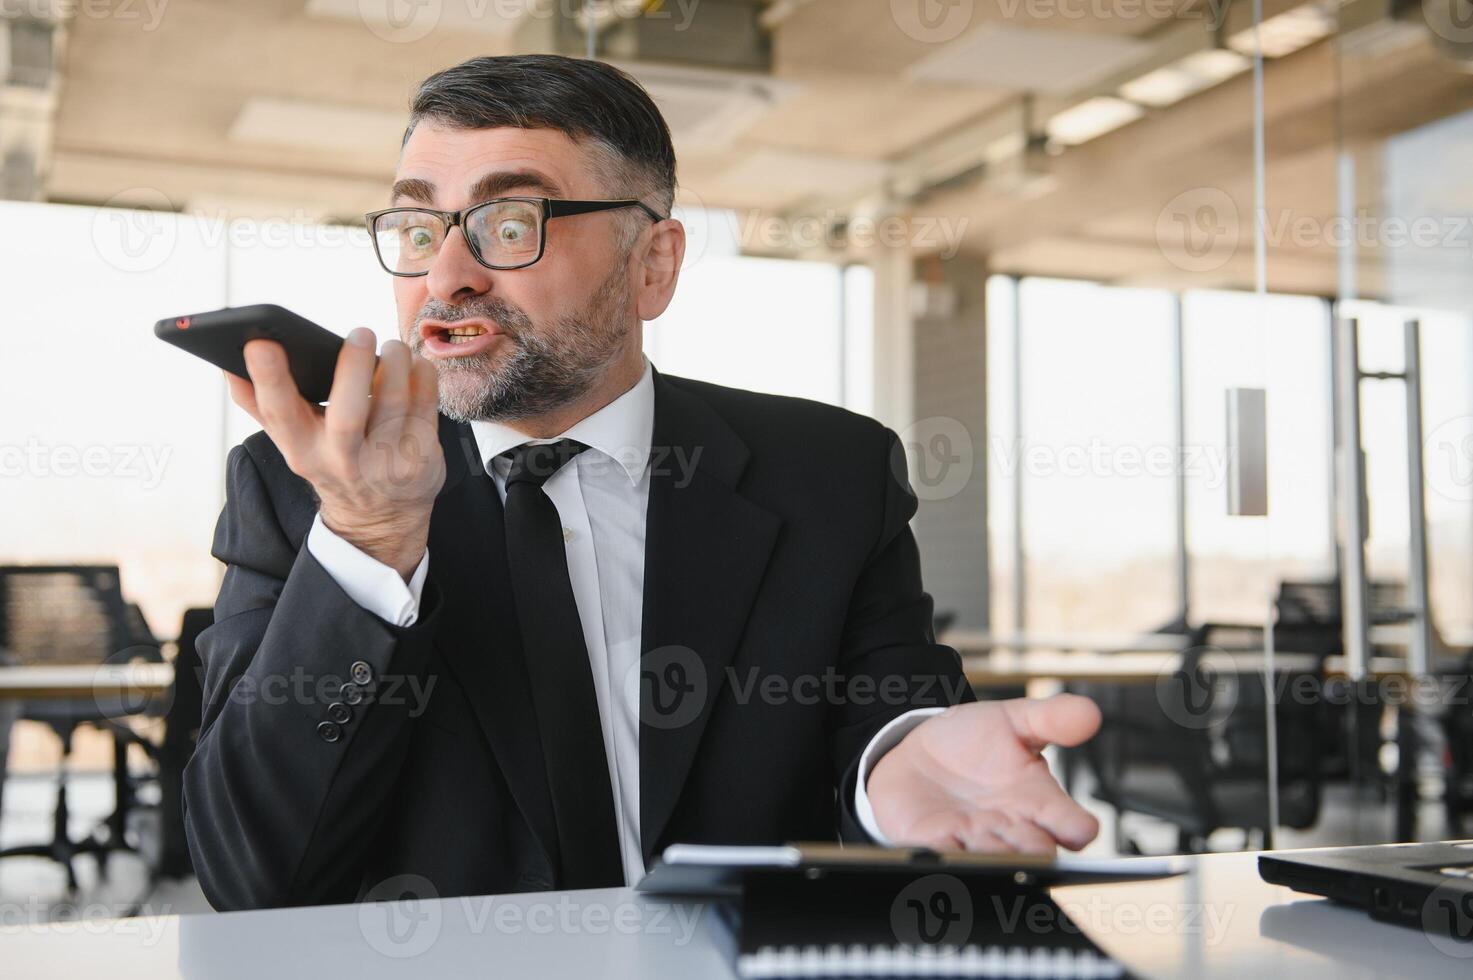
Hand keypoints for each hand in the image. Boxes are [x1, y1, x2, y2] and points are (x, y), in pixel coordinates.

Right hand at [227, 328, 445, 578]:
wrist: (380, 516)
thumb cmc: (332, 461)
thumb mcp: (293, 443)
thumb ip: (260, 405)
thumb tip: (227, 365)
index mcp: (302, 450)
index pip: (279, 413)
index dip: (268, 378)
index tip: (261, 342)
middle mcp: (343, 460)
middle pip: (348, 413)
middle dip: (354, 368)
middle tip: (360, 333)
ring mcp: (386, 461)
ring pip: (395, 401)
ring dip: (395, 362)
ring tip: (390, 346)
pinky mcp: (422, 458)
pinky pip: (427, 403)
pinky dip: (423, 375)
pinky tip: (414, 365)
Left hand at [866, 694, 1101, 854]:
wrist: (918, 753)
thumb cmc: (972, 742)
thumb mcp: (1012, 721)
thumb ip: (1051, 718)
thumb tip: (1090, 712)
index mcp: (1038, 803)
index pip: (1072, 825)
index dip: (1077, 829)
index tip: (1077, 827)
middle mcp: (1012, 828)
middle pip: (1036, 852)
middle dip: (1031, 847)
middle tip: (1020, 829)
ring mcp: (976, 841)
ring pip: (994, 860)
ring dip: (992, 853)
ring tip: (982, 835)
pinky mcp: (939, 844)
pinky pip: (948, 859)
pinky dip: (949, 859)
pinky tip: (946, 850)